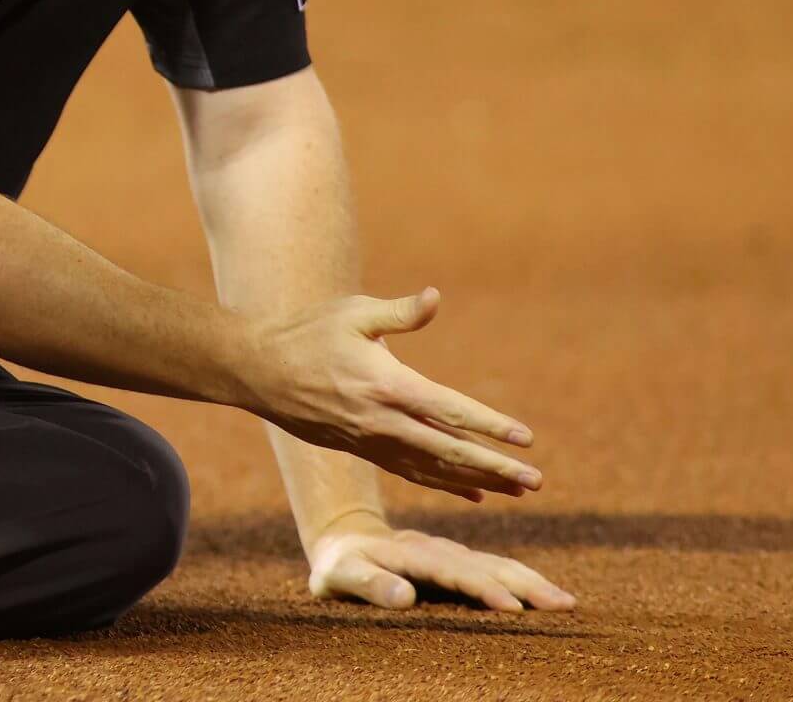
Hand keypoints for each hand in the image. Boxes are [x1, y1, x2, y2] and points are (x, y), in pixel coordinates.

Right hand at [237, 287, 544, 501]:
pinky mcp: (361, 448)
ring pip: (433, 468)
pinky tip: (471, 494)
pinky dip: (443, 484)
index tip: (526, 438)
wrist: (256, 370)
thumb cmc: (306, 333)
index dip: (490, 425)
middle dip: (495, 467)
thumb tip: (435, 298)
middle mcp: (382, 420)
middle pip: (449, 450)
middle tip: (536, 480)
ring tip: (515, 491)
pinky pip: (411, 472)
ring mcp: (371, 439)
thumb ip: (400, 313)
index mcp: (386, 384)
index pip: (449, 410)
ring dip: (476, 481)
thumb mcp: (353, 314)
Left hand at [307, 513, 576, 612]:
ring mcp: (451, 554)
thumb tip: (405, 597)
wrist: (345, 539)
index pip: (450, 572)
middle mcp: (436, 551)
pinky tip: (545, 594)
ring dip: (532, 582)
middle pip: (486, 566)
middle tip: (563, 605)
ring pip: (497, 565)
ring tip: (567, 602)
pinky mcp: (458, 561)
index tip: (512, 607)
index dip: (481, 589)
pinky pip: (495, 569)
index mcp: (408, 554)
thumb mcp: (338, 576)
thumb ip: (368, 584)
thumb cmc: (338, 567)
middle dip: (525, 585)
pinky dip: (523, 580)